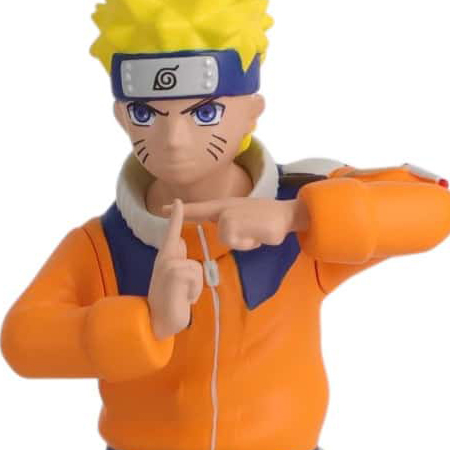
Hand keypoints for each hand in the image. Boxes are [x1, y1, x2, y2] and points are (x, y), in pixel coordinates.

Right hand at [148, 198, 203, 339]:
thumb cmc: (168, 303)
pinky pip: (196, 277)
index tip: (178, 201)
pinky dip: (193, 292)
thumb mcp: (172, 280)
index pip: (171, 234)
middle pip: (193, 263)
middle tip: (179, 296)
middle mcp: (164, 259)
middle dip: (192, 283)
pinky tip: (182, 300)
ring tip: (181, 299)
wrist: (156, 322)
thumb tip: (179, 242)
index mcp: (164, 259)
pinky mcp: (175, 272)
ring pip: (197, 270)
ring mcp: (168, 265)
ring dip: (194, 289)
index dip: (176, 217)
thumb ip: (176, 261)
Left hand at [170, 196, 309, 250]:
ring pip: (228, 238)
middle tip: (246, 231)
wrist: (287, 214)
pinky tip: (259, 234)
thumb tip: (226, 236)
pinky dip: (250, 242)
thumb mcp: (246, 221)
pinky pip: (237, 241)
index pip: (199, 208)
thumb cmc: (268, 221)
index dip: (180, 210)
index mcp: (226, 206)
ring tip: (257, 234)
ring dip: (245, 242)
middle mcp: (226, 208)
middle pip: (222, 233)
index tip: (161, 208)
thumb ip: (232, 226)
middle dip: (237, 239)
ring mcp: (232, 213)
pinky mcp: (238, 221)